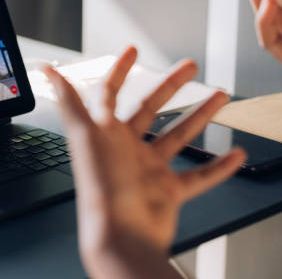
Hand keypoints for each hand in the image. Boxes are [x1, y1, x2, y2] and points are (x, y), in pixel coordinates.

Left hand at [43, 46, 245, 278]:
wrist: (120, 232)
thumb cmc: (100, 183)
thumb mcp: (84, 134)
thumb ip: (69, 101)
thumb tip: (47, 70)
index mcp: (104, 132)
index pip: (109, 93)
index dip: (119, 70)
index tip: (132, 49)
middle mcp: (125, 147)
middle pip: (149, 108)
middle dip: (169, 86)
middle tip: (189, 66)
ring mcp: (147, 169)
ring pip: (177, 137)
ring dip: (199, 116)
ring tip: (220, 96)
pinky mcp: (166, 191)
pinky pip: (198, 176)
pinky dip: (218, 167)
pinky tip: (234, 155)